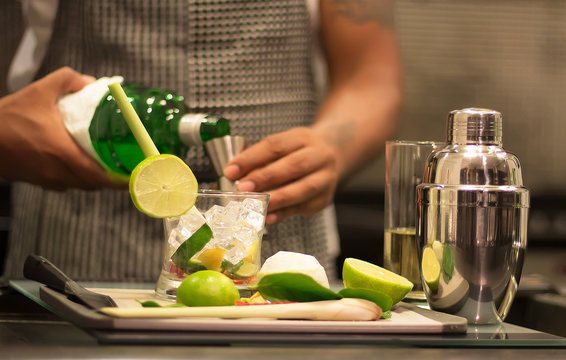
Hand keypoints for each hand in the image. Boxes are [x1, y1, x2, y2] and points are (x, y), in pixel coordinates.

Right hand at [0, 67, 125, 190]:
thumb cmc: (7, 117)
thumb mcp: (39, 91)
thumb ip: (68, 80)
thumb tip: (92, 82)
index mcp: (63, 154)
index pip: (99, 177)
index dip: (119, 181)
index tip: (133, 176)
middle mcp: (57, 172)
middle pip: (93, 185)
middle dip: (110, 179)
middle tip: (122, 167)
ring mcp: (46, 179)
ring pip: (79, 186)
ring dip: (92, 179)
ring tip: (104, 165)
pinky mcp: (36, 181)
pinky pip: (63, 184)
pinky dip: (74, 177)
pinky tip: (76, 164)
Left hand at [223, 127, 340, 224]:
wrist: (333, 155)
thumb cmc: (298, 152)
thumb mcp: (282, 145)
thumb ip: (260, 159)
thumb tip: (233, 176)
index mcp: (303, 138)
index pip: (276, 145)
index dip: (252, 158)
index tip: (231, 170)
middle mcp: (319, 156)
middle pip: (294, 165)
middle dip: (265, 178)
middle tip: (243, 188)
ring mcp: (326, 178)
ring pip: (304, 189)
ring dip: (277, 198)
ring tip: (255, 204)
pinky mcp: (324, 199)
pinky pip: (304, 207)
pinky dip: (284, 213)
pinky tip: (269, 217)